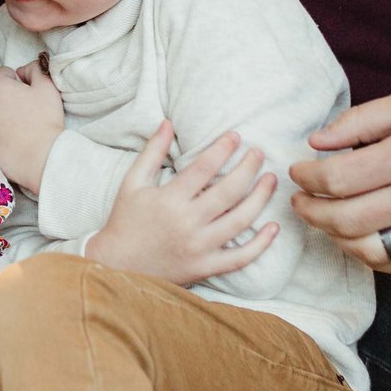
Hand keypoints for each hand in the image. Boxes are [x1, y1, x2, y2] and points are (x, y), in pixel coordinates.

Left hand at [0, 59, 65, 192]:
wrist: (41, 159)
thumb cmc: (46, 123)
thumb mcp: (48, 87)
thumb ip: (34, 69)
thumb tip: (23, 69)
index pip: (3, 74)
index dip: (17, 83)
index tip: (25, 97)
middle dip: (1, 99)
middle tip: (19, 115)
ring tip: (6, 128)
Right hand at [82, 121, 277, 285]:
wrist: (116, 266)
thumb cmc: (124, 221)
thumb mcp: (132, 183)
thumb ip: (152, 152)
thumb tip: (167, 122)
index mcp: (169, 199)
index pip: (204, 167)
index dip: (223, 148)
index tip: (236, 136)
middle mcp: (187, 223)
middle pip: (229, 191)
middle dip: (249, 168)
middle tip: (259, 153)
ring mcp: (199, 247)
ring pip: (241, 221)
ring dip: (260, 198)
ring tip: (270, 180)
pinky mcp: (205, 267)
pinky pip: (240, 258)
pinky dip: (260, 244)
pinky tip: (273, 227)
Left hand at [288, 74, 390, 275]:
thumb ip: (359, 122)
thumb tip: (316, 142)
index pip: (336, 180)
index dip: (306, 178)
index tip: (298, 170)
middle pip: (345, 220)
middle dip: (311, 212)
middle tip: (298, 201)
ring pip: (370, 251)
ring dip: (337, 240)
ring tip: (326, 222)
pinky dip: (376, 259)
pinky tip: (362, 241)